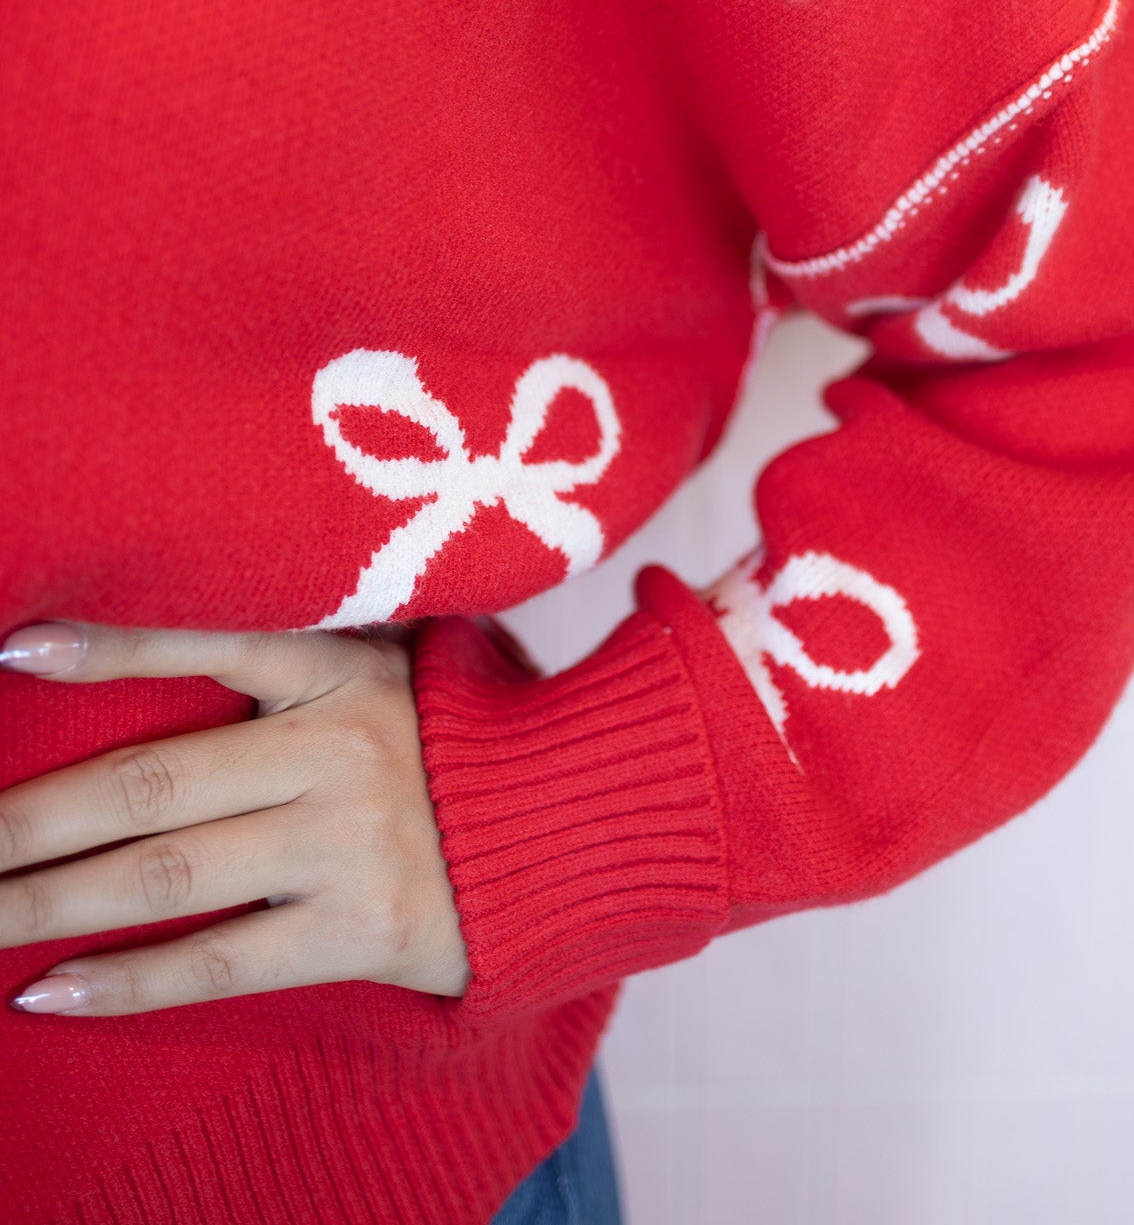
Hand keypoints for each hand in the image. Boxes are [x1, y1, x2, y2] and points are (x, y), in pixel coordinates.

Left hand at [0, 622, 467, 1015]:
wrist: (588, 824)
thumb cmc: (475, 733)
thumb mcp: (412, 660)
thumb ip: (325, 644)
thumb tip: (211, 629)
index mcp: (343, 669)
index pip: (206, 646)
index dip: (109, 649)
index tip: (13, 651)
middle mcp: (336, 750)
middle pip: (151, 783)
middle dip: (31, 816)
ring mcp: (346, 844)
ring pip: (167, 875)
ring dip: (51, 900)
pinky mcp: (361, 929)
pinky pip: (221, 962)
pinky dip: (128, 982)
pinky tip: (48, 992)